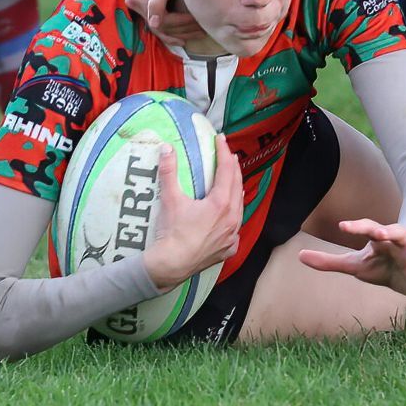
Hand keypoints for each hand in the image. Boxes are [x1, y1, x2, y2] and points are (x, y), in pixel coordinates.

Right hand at [126, 0, 201, 46]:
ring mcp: (136, 8)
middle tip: (202, 30)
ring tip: (197, 34)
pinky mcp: (142, 8)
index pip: (162, 18)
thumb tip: (154, 24)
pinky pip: (156, 25)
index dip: (182, 22)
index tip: (198, 21)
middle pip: (161, 26)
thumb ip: (158, 2)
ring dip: (179, 33)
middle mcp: (133, 5)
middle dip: (183, 29)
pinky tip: (182, 40)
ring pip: (159, 28)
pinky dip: (169, 33)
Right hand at [143, 136, 242, 291]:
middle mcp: (232, 218)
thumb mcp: (170, 199)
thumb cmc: (172, 232)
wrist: (171, 265)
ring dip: (235, 192)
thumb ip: (169, 172)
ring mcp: (232, 235)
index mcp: (221, 203)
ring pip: (239, 208)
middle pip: (237, 186)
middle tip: (227, 155)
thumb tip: (166, 148)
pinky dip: (232, 218)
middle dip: (232, 168)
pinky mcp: (228, 249)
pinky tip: (228, 217)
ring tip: (231, 181)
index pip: (227, 170)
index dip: (224, 152)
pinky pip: (234, 230)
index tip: (220, 139)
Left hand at [298, 219, 405, 296]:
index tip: (342, 226)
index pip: (367, 228)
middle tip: (378, 231)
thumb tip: (299, 256)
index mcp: (379, 240)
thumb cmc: (379, 266)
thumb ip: (328, 261)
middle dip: (386, 231)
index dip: (356, 227)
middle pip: (392, 232)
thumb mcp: (353, 265)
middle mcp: (396, 244)